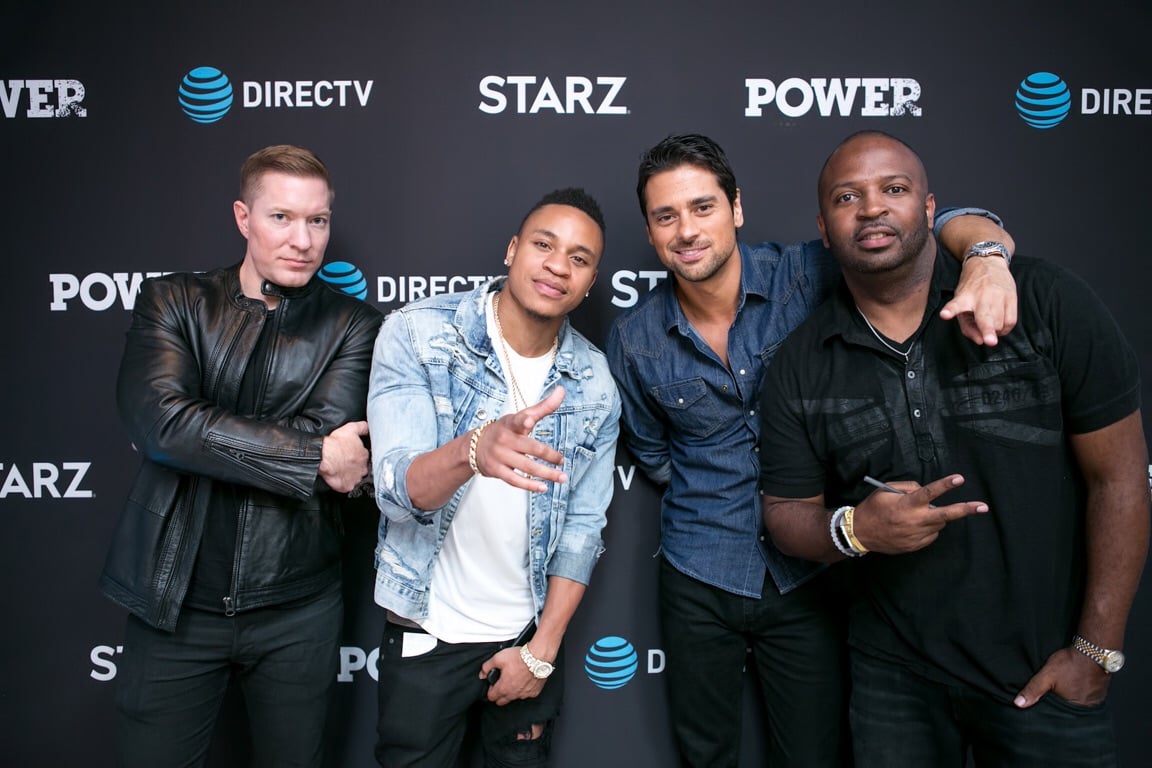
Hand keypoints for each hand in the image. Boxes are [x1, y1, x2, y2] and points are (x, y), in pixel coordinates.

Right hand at [319, 421, 370, 492]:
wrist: (324, 456)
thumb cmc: (335, 443)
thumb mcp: (351, 429)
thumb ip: (362, 427)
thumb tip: (368, 427)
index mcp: (364, 455)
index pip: (365, 457)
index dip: (357, 456)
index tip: (351, 455)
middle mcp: (362, 468)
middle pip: (361, 468)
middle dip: (356, 467)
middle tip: (346, 463)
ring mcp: (356, 478)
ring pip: (356, 478)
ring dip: (350, 475)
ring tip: (342, 471)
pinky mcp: (348, 486)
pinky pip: (348, 487)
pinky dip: (344, 484)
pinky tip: (339, 479)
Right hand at [474, 387, 567, 491]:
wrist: (474, 446)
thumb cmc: (505, 430)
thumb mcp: (521, 416)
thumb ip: (543, 406)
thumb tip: (562, 390)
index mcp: (511, 424)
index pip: (517, 420)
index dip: (523, 420)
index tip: (529, 421)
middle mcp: (505, 439)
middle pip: (531, 448)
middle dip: (550, 456)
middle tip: (563, 461)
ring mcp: (500, 456)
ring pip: (526, 467)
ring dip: (546, 474)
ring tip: (562, 478)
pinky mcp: (497, 471)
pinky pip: (515, 480)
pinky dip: (530, 485)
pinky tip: (543, 487)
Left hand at [479, 646, 546, 704]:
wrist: (538, 657)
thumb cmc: (520, 657)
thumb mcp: (498, 658)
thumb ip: (487, 667)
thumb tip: (482, 674)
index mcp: (503, 688)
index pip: (491, 697)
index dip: (490, 691)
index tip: (493, 685)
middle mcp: (513, 694)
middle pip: (502, 702)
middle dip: (499, 695)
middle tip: (501, 684)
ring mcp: (524, 694)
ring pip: (514, 698)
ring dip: (512, 692)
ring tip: (513, 680)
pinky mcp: (534, 692)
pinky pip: (526, 694)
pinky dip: (524, 690)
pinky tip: (524, 681)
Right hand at [854, 474, 987, 553]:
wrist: (860, 534)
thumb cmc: (872, 508)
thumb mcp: (885, 491)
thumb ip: (907, 487)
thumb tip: (924, 490)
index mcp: (906, 505)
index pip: (929, 492)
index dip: (945, 485)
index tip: (959, 479)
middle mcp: (914, 521)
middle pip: (945, 515)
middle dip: (965, 510)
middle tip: (983, 507)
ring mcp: (916, 535)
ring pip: (939, 524)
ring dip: (935, 517)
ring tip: (917, 515)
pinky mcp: (915, 545)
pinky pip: (930, 535)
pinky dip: (927, 528)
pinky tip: (912, 526)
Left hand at [940, 255, 1016, 345]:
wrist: (988, 263)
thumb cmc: (971, 290)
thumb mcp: (961, 304)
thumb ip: (967, 326)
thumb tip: (980, 341)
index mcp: (964, 297)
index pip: (956, 305)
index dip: (950, 310)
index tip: (944, 314)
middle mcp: (981, 296)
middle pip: (985, 317)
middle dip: (988, 330)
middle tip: (990, 342)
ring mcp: (998, 295)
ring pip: (1000, 323)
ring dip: (995, 331)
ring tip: (990, 326)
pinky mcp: (1011, 296)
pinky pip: (1011, 321)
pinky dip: (1005, 328)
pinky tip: (1000, 326)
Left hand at [1014, 646, 1110, 708]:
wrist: (1093, 650)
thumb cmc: (1070, 663)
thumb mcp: (1047, 675)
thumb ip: (1033, 690)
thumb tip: (1018, 704)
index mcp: (1074, 708)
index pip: (1059, 716)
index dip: (1051, 713)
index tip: (1045, 709)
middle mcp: (1087, 708)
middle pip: (1070, 712)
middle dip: (1061, 707)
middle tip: (1055, 697)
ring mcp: (1095, 700)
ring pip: (1079, 705)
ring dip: (1072, 700)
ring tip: (1065, 692)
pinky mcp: (1100, 692)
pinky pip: (1088, 697)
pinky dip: (1081, 694)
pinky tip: (1075, 687)